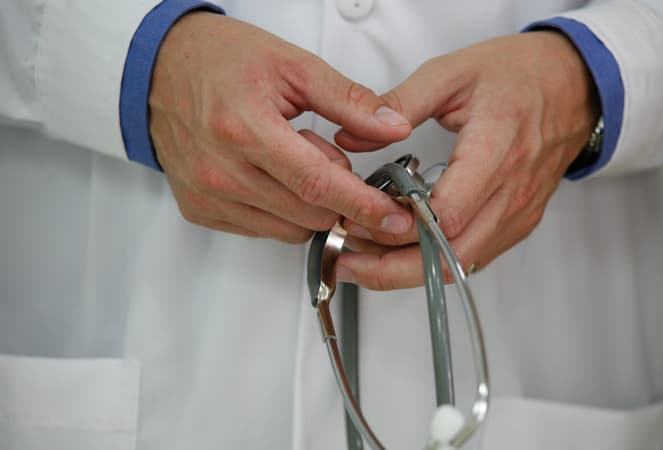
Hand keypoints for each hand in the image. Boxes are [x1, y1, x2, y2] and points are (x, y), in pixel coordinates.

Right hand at [149, 12, 413, 241]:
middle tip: (338, 163)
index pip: (318, 184)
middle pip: (308, 213)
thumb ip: (349, 101)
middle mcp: (221, 171)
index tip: (394, 216)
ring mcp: (206, 195)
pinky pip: (262, 229)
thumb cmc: (222, 60)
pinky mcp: (199, 210)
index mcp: (245, 129)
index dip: (363, 204)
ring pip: (289, 229)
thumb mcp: (294, 66)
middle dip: (341, 199)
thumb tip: (393, 128)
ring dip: (311, 205)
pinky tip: (274, 175)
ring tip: (296, 159)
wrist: (160, 67)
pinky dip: (283, 211)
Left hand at [334, 31, 598, 288]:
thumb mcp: (452, 73)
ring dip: (408, 270)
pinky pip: (473, 258)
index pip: (447, 214)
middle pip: (449, 256)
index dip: (399, 227)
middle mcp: (512, 192)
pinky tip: (402, 250)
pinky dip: (434, 262)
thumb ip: (398, 103)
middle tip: (346, 260)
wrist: (576, 85)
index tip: (359, 218)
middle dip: (391, 268)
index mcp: (496, 150)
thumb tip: (350, 135)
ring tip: (363, 258)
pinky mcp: (519, 223)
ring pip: (459, 266)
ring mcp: (518, 213)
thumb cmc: (519, 75)